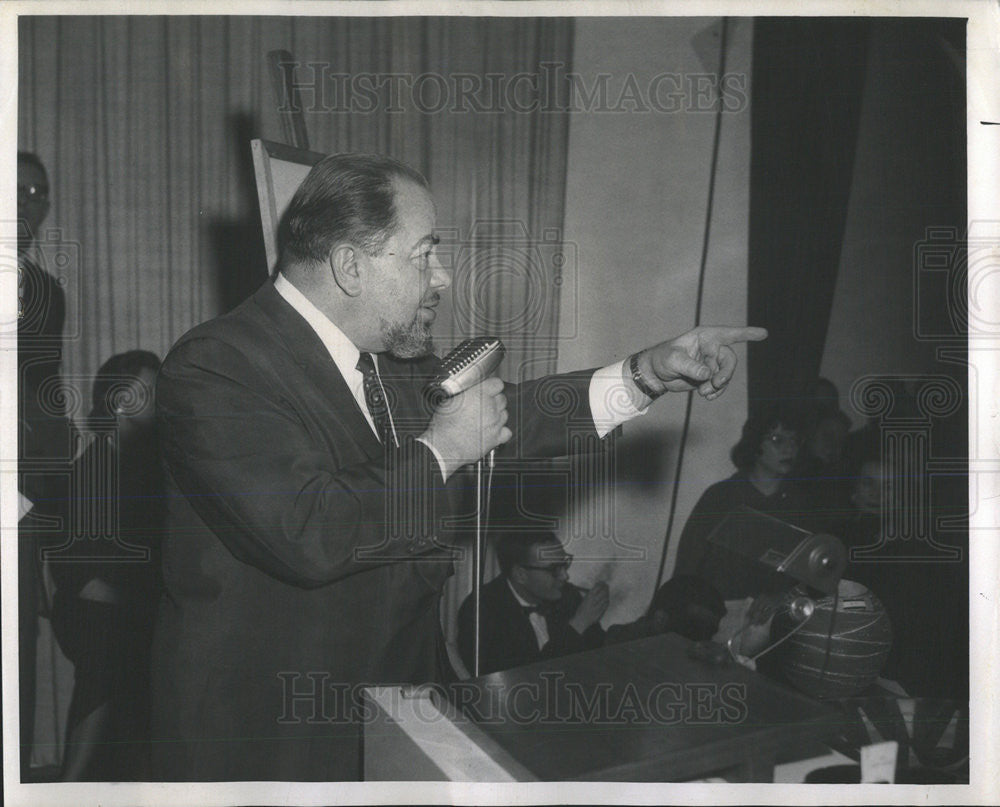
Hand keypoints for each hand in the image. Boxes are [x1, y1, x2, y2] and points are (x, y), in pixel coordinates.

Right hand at [420, 377, 510, 477]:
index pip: (498, 384)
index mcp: (480, 393)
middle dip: (494, 401)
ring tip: (484, 420)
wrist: (444, 445)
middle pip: (502, 399)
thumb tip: (470, 389)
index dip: (493, 387)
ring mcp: (496, 422)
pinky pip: (507, 431)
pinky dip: (502, 431)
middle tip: (483, 406)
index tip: (488, 390)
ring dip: (497, 415)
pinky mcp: (496, 438)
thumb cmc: (444, 424)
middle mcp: (491, 406)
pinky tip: (492, 431)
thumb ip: (466, 392)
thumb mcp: (450, 399)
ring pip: (505, 414)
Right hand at [568, 581, 609, 633]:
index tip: (602, 582)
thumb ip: (591, 593)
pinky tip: (606, 599)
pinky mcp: (600, 612)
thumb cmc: (582, 608)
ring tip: (606, 591)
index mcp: (588, 597)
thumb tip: (598, 585)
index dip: (601, 584)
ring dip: (607, 593)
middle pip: (603, 592)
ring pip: (606, 598)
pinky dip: (607, 600)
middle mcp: (594, 601)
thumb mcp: (584, 599)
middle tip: (606, 585)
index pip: (597, 587)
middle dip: (605, 587)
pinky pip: (606, 605)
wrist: (581, 620)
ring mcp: (597, 607)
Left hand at [636, 325, 767, 399]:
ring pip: (726, 374)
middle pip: (729, 360)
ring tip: (703, 393)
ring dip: (718, 386)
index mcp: (704, 337)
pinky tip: (707, 396)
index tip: (764, 333)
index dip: (747, 333)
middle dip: (725, 374)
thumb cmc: (662, 359)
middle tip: (715, 384)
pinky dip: (716, 391)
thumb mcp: (673, 360)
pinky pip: (720, 384)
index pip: (729, 334)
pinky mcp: (709, 376)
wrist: (656, 374)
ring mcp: (711, 363)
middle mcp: (711, 348)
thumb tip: (707, 374)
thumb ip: (690, 366)